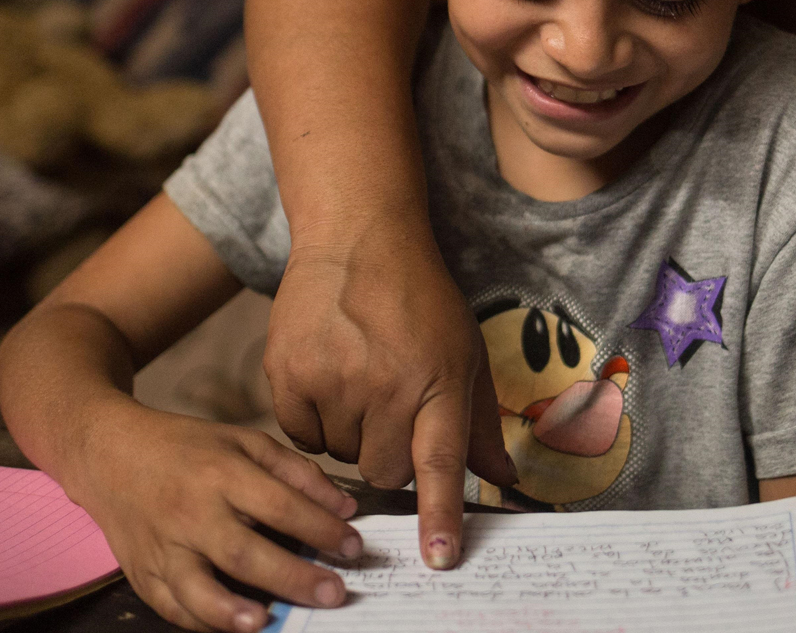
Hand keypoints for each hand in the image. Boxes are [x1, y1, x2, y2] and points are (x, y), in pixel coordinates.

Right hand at [65, 400, 364, 631]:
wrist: (110, 455)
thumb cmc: (187, 448)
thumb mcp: (244, 441)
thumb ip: (297, 472)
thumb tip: (345, 508)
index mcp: (220, 473)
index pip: (279, 505)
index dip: (321, 528)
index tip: (354, 547)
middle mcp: (190, 512)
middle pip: (243, 553)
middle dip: (293, 577)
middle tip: (335, 594)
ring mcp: (163, 547)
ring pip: (196, 589)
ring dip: (232, 612)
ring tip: (268, 622)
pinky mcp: (143, 573)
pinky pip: (171, 607)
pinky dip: (201, 622)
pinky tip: (234, 628)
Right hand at [265, 230, 516, 568]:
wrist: (357, 237)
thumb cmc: (419, 298)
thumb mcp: (464, 352)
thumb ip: (479, 423)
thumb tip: (506, 480)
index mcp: (438, 381)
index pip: (441, 463)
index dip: (439, 515)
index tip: (437, 557)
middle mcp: (387, 384)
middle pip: (384, 472)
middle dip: (389, 455)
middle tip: (390, 407)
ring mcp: (334, 379)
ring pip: (341, 456)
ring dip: (351, 433)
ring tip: (358, 379)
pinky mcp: (289, 372)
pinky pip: (301, 436)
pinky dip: (313, 420)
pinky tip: (326, 376)